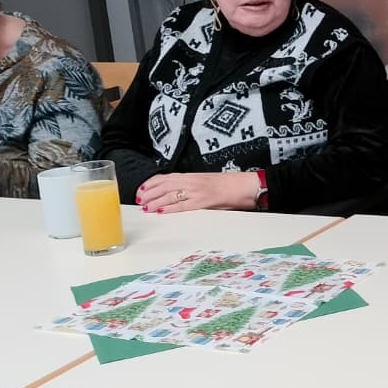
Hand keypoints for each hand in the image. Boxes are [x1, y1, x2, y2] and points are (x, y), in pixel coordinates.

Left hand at [136, 171, 258, 212]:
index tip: (142, 188)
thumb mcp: (209, 183)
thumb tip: (181, 195)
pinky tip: (159, 211)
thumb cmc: (232, 185)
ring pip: (170, 195)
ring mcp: (198, 191)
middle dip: (149, 192)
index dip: (153, 183)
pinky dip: (169, 208)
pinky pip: (183, 205)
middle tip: (138, 198)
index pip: (167, 177)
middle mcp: (193, 181)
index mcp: (194, 176)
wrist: (248, 185)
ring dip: (155, 200)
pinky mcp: (204, 201)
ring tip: (144, 206)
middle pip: (165, 185)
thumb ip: (195, 187)